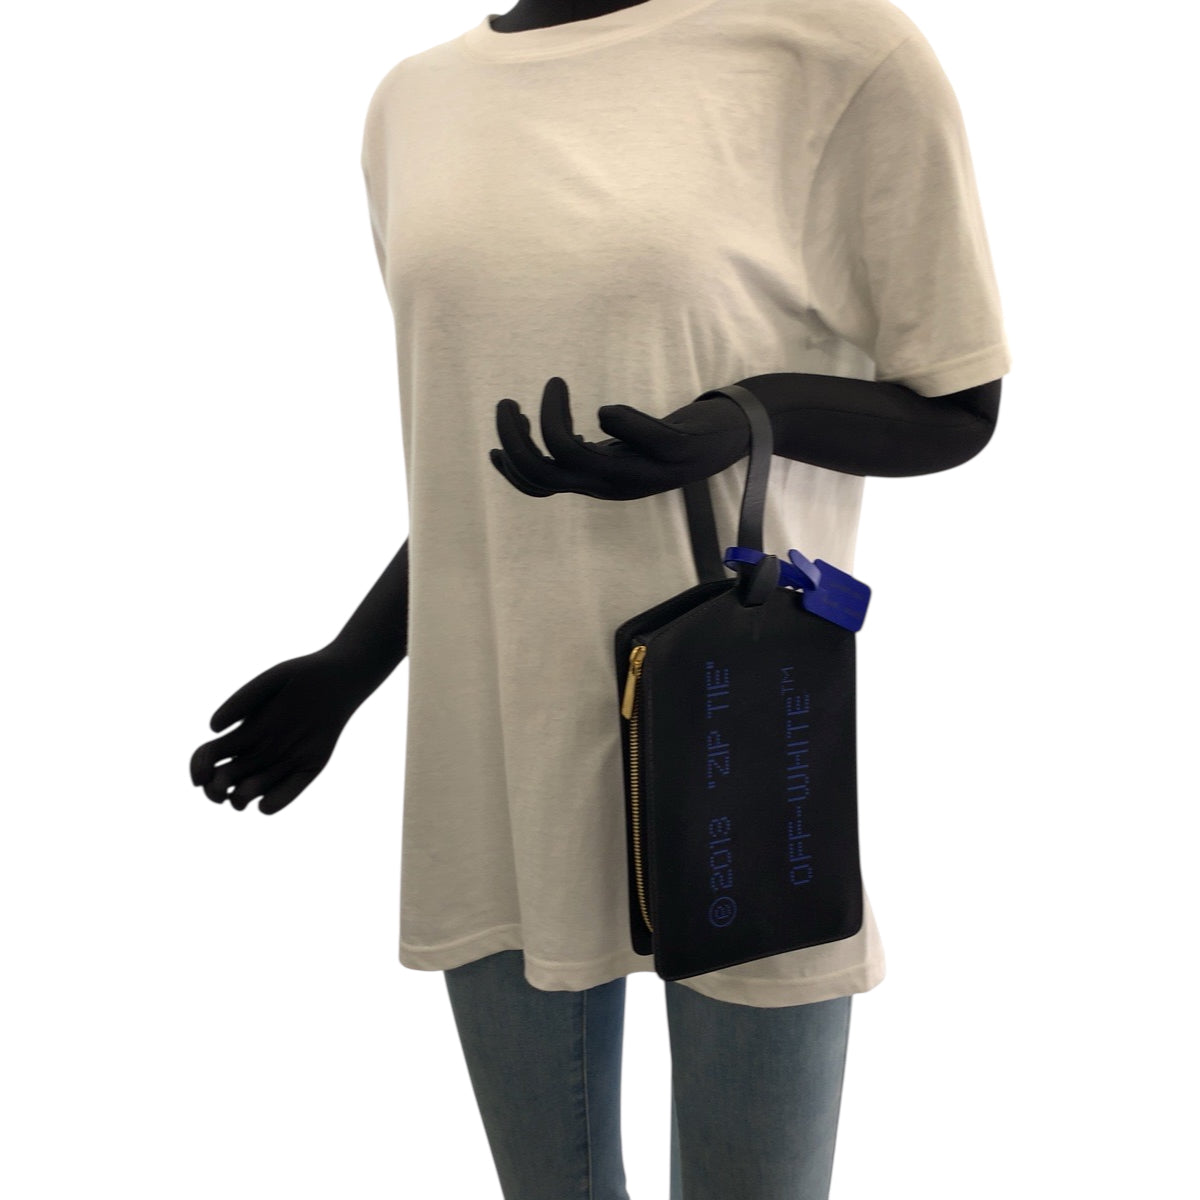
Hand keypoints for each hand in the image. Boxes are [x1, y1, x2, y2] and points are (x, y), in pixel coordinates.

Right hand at [189, 646, 373, 814]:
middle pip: (224, 781)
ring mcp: (281, 761)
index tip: (201, 776)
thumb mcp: (268, 682)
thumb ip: (241, 700)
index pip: (208, 758)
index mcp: (242, 732)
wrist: (341, 679)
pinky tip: (265, 801)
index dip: (198, 770)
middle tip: (220, 789)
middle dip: (215, 792)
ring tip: (242, 795)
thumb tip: (212, 728)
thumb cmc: (301, 676)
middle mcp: (258, 751)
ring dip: (240, 799)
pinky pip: (285, 794)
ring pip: (250, 792)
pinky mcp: (307, 768)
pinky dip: (272, 803)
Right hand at [490, 376, 750, 499]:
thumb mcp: (627, 449)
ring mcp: (644, 470)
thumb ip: (594, 449)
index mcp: (601, 483)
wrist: (739, 435)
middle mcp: (617, 484)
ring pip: (576, 456)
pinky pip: (635, 437)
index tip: (497, 434)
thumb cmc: (676, 440)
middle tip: (508, 402)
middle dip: (514, 438)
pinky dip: (613, 419)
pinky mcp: (675, 450)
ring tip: (553, 384)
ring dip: (551, 418)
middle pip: (544, 472)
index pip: (539, 485)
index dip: (509, 464)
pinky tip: (604, 407)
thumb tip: (556, 439)